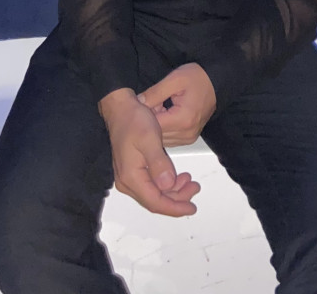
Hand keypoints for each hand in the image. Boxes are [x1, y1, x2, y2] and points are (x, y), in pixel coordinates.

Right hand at [98, 89, 200, 216]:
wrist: (120, 109)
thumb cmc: (134, 120)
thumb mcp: (150, 138)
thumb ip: (159, 163)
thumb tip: (168, 184)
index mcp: (131, 177)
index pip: (155, 202)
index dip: (175, 208)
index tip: (191, 208)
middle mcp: (127, 182)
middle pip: (155, 201)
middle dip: (177, 199)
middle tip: (195, 188)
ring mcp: (128, 177)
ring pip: (153, 194)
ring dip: (173, 191)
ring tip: (189, 181)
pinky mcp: (132, 171)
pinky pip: (150, 185)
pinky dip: (165, 183)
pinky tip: (177, 177)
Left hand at [137, 63, 216, 146]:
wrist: (217, 82)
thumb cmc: (198, 78)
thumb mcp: (174, 79)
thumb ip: (155, 93)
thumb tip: (138, 103)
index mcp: (183, 120)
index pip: (153, 126)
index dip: (143, 115)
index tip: (140, 104)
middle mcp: (187, 133)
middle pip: (157, 135)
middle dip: (149, 121)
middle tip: (150, 102)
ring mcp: (189, 137)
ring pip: (162, 138)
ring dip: (156, 125)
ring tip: (159, 107)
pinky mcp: (189, 137)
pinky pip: (169, 138)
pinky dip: (164, 128)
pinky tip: (165, 114)